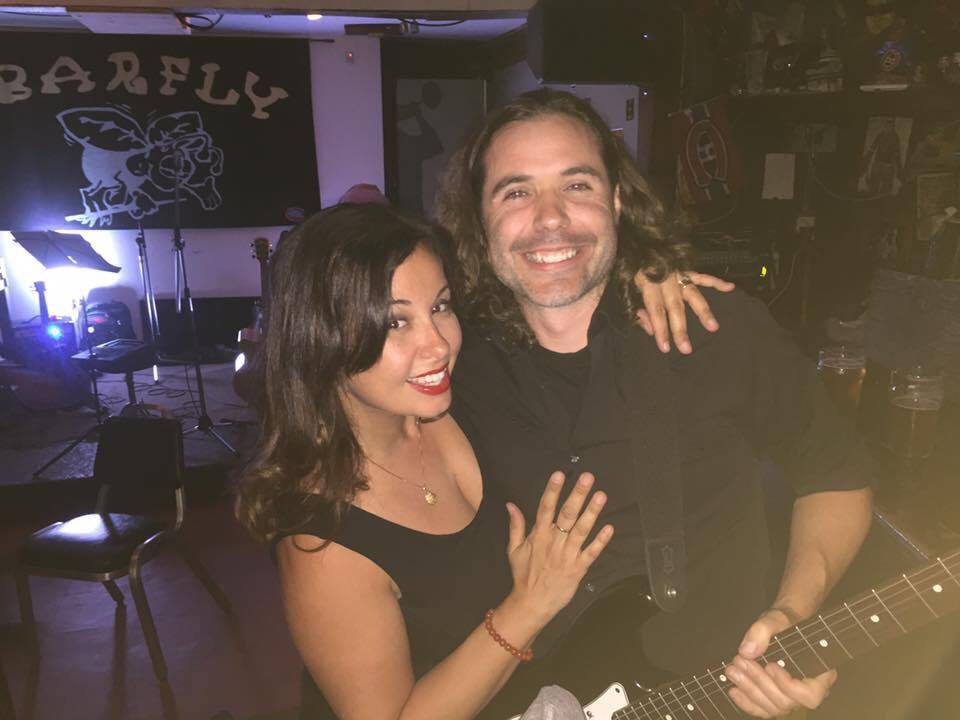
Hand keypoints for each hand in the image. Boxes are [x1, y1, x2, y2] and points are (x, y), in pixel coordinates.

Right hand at [505, 472, 613, 623]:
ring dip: (592, 512)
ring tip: (601, 495)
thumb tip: (511, 504)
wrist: (532, 603)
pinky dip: (601, 541)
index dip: (553, 491)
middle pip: (567, 514)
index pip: (545, 508)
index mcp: (539, 535)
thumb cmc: (524, 574)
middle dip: (577, 495)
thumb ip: (515, 525)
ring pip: (581, 530)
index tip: (560, 474)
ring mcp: (568, 555)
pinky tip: (610, 528)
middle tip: (588, 477)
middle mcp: (555, 542)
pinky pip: (592, 553)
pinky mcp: (579, 568)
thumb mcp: (514, 549)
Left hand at [633, 270, 734, 354]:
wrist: (637, 246)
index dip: (660, 329)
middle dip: (680, 328)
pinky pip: (703, 276)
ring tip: (713, 327)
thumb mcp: (626, 290)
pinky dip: (717, 282)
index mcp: (647, 282)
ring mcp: (678, 273)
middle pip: (675, 306)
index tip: (665, 348)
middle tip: (687, 349)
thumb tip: (651, 329)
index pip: (655, 310)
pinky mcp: (687, 269)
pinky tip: (730, 287)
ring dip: (703, 311)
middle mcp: (666, 278)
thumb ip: (637, 311)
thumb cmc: (630, 272)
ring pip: (693, 293)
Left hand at [725, 607, 836, 717]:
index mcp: (819, 673)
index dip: (789, 686)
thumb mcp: (776, 619)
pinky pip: (763, 710)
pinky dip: (747, 702)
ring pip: (772, 708)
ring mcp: (791, 698)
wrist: (780, 627)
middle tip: (740, 661)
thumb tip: (747, 651)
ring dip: (749, 690)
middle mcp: (807, 690)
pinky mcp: (775, 699)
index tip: (770, 666)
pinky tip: (733, 690)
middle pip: (786, 702)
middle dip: (759, 682)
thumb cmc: (785, 623)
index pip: (810, 695)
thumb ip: (763, 630)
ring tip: (732, 670)